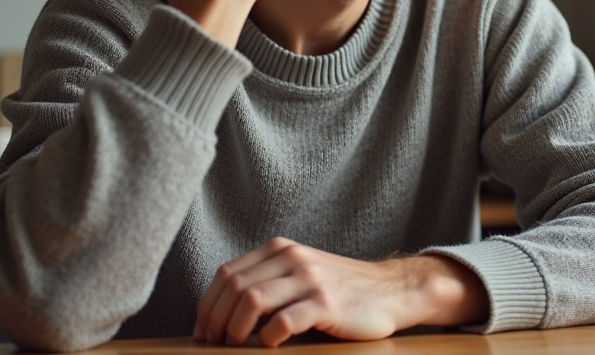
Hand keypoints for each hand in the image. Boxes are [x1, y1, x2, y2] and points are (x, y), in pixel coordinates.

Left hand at [194, 238, 487, 347]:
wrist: (390, 291)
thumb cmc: (341, 290)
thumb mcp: (301, 274)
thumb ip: (269, 282)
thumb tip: (224, 314)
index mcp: (281, 250)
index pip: (228, 273)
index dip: (208, 304)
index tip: (203, 331)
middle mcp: (293, 259)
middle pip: (235, 287)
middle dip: (215, 320)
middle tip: (213, 344)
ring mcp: (310, 279)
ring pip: (252, 300)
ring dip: (235, 329)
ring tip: (235, 346)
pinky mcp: (327, 303)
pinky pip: (284, 321)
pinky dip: (268, 338)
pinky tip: (269, 346)